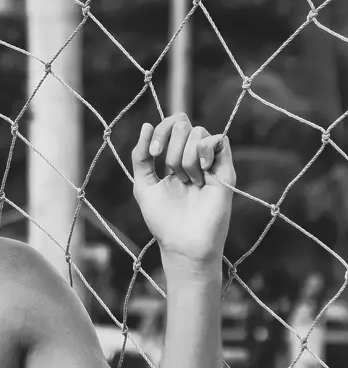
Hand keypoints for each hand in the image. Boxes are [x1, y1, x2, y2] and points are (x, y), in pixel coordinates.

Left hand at [131, 114, 235, 269]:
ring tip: (189, 181)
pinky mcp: (225, 170)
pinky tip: (202, 172)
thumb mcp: (143, 185)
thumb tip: (146, 124)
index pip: (170, 125)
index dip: (161, 131)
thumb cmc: (163, 219)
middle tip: (174, 173)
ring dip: (186, 157)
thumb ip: (141, 155)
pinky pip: (218, 140)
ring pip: (198, 132)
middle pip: (183, 124)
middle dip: (172, 148)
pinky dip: (205, 151)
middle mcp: (192, 157)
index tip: (153, 152)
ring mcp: (209, 162)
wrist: (184, 242)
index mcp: (173, 158)